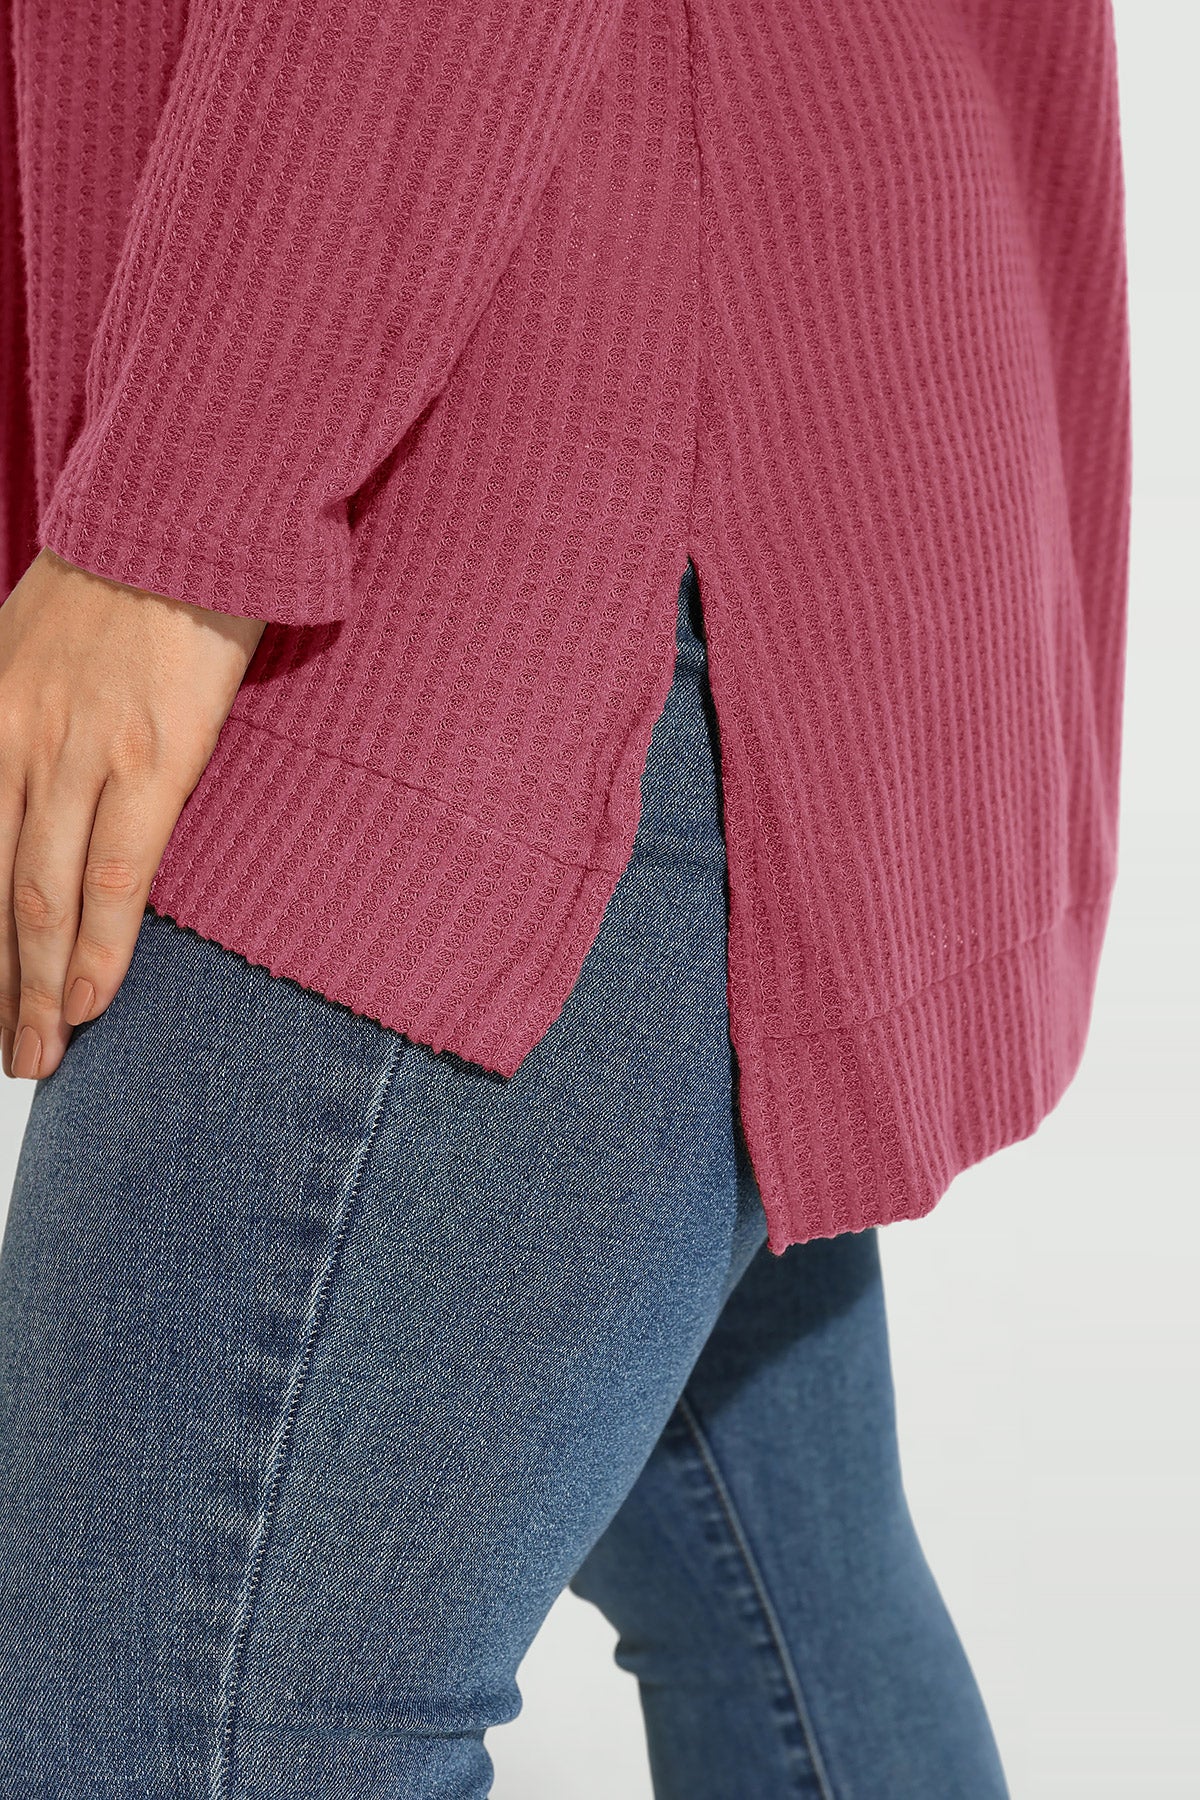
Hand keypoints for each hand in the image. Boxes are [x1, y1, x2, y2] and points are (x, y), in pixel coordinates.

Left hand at [0, 547, 265, 1079]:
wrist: (185, 518)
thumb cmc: (120, 582)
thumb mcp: (30, 648)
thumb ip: (20, 725)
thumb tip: (28, 800)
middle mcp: (12, 743)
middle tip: (2, 1053)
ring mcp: (78, 754)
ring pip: (38, 901)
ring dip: (33, 990)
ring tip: (35, 1056)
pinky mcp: (151, 761)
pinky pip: (116, 878)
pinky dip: (99, 950)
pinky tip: (89, 1002)